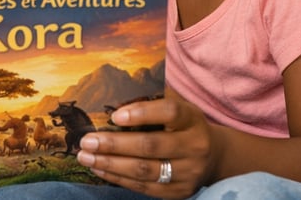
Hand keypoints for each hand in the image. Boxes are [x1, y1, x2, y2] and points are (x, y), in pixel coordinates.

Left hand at [76, 95, 216, 198]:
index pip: (169, 112)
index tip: (114, 116)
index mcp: (192, 119)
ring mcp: (187, 173)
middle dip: (114, 144)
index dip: (141, 113)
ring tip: (86, 156)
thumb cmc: (184, 127)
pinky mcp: (179, 192)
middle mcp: (194, 147)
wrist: (214, 157)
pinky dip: (118, 178)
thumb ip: (151, 108)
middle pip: (150, 145)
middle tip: (87, 140)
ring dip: (110, 163)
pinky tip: (100, 168)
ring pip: (144, 170)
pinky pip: (144, 187)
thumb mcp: (178, 109)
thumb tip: (109, 111)